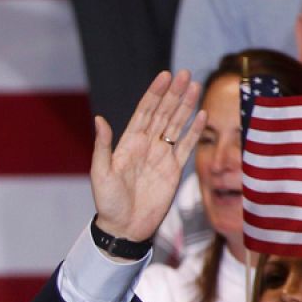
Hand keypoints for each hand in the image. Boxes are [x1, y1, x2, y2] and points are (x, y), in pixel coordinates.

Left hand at [91, 70, 202, 243]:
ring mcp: (161, 157)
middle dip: (174, 94)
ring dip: (186, 106)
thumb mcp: (100, 173)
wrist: (124, 227)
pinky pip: (186, 146)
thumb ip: (102, 146)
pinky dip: (194, 131)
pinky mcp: (174, 170)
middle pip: (163, 114)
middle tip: (185, 73)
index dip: (154, 94)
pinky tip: (202, 115)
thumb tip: (100, 119)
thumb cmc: (108, 203)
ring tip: (195, 86)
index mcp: (127, 144)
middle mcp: (146, 146)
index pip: (143, 112)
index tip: (165, 76)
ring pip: (176, 125)